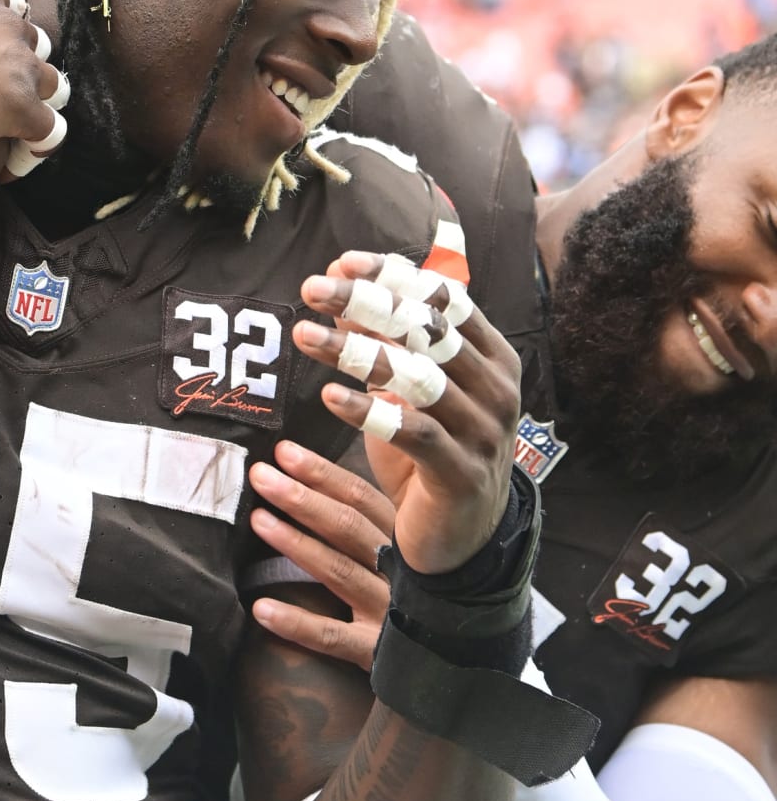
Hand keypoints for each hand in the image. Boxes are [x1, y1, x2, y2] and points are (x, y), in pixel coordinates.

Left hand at [249, 440, 392, 669]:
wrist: (448, 660)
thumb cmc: (411, 591)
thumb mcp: (401, 548)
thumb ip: (365, 518)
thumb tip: (310, 477)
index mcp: (404, 538)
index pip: (360, 497)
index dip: (321, 473)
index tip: (283, 451)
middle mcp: (402, 569)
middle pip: (348, 527)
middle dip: (301, 498)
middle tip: (260, 475)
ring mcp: (391, 611)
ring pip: (340, 571)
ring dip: (296, 544)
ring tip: (257, 521)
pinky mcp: (377, 652)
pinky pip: (333, 637)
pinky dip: (296, 623)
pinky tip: (261, 608)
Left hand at [295, 250, 520, 574]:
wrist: (463, 538)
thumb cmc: (431, 449)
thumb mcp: (404, 387)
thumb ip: (380, 335)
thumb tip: (338, 277)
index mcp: (491, 356)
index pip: (444, 299)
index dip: (393, 276)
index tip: (342, 262)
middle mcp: (496, 387)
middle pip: (427, 331)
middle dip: (366, 303)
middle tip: (313, 288)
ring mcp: (485, 430)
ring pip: (417, 378)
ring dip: (355, 352)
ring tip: (304, 335)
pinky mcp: (462, 472)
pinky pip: (416, 433)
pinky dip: (371, 411)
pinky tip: (330, 397)